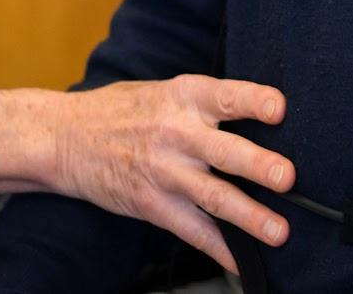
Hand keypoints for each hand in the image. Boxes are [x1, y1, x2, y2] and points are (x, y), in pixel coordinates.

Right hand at [49, 75, 293, 273]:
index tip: (280, 108)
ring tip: (278, 232)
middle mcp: (176, 134)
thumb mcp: (163, 91)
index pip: (225, 95)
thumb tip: (258, 116)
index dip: (253, 100)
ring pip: (213, 197)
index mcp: (184, 96)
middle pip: (223, 151)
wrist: (64, 137)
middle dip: (258, 165)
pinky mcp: (152, 204)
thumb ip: (204, 104)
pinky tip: (241, 261)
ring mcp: (164, 172)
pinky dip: (219, 249)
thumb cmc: (122, 110)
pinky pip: (192, 230)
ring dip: (249, 217)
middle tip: (287, 177)